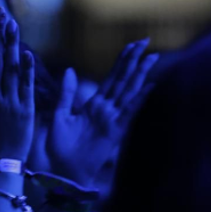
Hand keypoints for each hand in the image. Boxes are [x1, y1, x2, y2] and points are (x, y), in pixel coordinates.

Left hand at [47, 39, 157, 185]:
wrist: (63, 170)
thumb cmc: (60, 146)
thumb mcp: (59, 114)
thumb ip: (66, 93)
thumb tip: (69, 70)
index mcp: (92, 104)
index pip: (111, 77)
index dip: (122, 61)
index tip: (132, 45)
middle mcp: (105, 109)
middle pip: (123, 80)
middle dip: (134, 61)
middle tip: (145, 41)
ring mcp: (111, 119)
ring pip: (128, 91)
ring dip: (139, 74)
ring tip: (150, 57)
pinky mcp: (114, 131)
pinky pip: (128, 112)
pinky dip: (138, 99)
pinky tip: (148, 86)